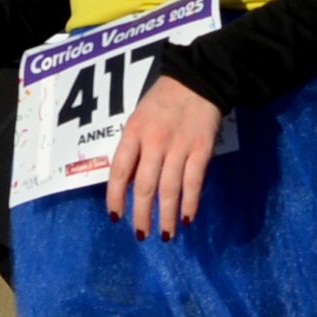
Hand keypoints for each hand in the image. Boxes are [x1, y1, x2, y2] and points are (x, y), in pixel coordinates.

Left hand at [106, 75, 224, 240]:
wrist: (197, 80)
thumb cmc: (162, 101)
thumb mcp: (138, 118)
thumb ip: (133, 148)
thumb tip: (130, 183)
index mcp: (133, 133)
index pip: (120, 171)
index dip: (116, 197)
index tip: (115, 217)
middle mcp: (154, 142)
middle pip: (145, 186)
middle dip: (141, 215)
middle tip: (141, 235)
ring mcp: (179, 147)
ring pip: (170, 189)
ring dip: (166, 216)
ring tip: (164, 235)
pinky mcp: (201, 149)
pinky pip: (194, 181)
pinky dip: (190, 202)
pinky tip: (187, 218)